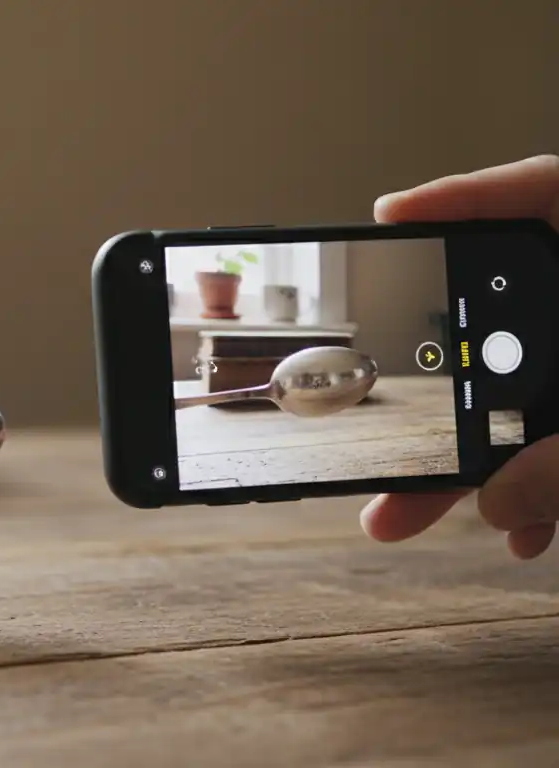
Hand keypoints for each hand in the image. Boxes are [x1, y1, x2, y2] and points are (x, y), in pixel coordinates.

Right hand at [360, 154, 558, 558]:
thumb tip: (497, 501)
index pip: (544, 196)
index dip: (464, 200)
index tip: (391, 216)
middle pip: (506, 328)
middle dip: (434, 397)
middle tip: (365, 418)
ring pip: (531, 400)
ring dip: (483, 466)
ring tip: (411, 514)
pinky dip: (547, 487)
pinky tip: (525, 529)